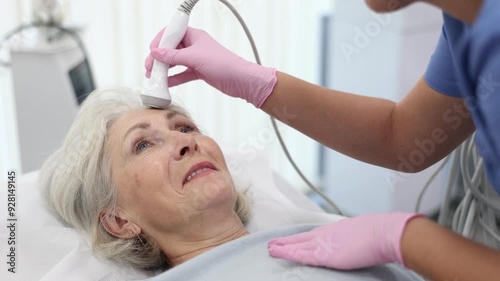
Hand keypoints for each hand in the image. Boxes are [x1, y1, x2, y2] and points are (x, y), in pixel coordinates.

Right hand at [145, 27, 276, 107]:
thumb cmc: (224, 64)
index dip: (160, 41)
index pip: (172, 33)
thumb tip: (156, 52)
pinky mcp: (199, 72)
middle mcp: (194, 46)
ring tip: (153, 76)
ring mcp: (196, 59)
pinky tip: (165, 84)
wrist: (240, 80)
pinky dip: (173, 78)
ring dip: (164, 69)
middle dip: (158, 57)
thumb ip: (174, 56)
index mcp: (194, 36)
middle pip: (171, 49)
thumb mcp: (195, 58)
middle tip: (149, 67)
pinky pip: (182, 74)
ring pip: (175, 62)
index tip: (151, 50)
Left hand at [268, 212, 421, 269]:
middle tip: (273, 243)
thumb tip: (358, 242)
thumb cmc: (378, 232)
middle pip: (302, 238)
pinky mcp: (325, 255)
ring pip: (298, 246)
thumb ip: (354, 238)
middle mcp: (327, 235)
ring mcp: (325, 244)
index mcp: (336, 230)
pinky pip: (302, 255)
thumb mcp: (363, 232)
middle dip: (287, 241)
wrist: (382, 233)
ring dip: (284, 248)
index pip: (313, 234)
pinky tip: (280, 254)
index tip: (293, 239)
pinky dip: (290, 254)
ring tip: (271, 249)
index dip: (301, 237)